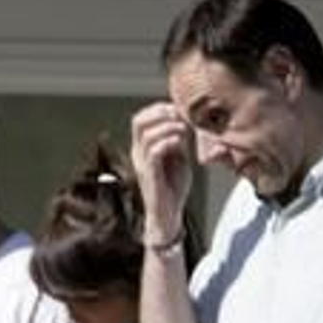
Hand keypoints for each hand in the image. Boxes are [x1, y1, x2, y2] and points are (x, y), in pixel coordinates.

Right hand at [130, 102, 193, 242]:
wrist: (169, 214)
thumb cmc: (173, 188)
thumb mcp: (179, 158)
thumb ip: (179, 141)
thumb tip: (184, 122)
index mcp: (143, 147)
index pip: (141, 118)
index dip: (158, 109)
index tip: (177, 109)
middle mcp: (138, 153)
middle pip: (138, 121)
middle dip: (159, 113)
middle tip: (178, 115)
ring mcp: (142, 164)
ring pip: (147, 134)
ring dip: (168, 127)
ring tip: (183, 129)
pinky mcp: (149, 175)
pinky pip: (153, 152)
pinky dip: (167, 142)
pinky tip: (179, 143)